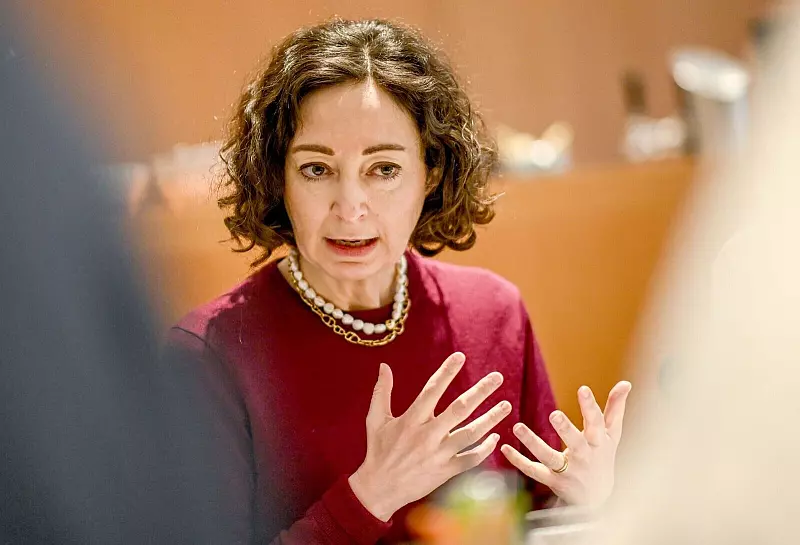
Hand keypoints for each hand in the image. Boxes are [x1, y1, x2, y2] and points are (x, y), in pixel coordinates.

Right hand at [349, 352, 511, 520]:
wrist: (379, 489)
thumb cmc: (378, 451)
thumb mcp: (375, 419)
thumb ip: (382, 391)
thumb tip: (384, 366)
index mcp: (411, 420)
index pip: (432, 389)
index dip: (446, 372)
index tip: (460, 356)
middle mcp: (427, 435)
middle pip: (459, 409)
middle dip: (480, 392)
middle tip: (497, 377)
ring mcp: (438, 454)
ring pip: (471, 433)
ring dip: (491, 419)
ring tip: (506, 405)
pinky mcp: (445, 472)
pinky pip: (470, 459)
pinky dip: (484, 449)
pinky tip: (495, 437)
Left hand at [501, 381, 631, 505]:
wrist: (598, 498)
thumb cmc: (602, 456)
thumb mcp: (611, 434)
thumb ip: (615, 408)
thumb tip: (626, 384)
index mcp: (599, 442)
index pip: (596, 423)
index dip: (590, 407)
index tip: (583, 389)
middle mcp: (584, 457)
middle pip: (576, 443)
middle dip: (566, 430)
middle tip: (554, 414)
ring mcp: (568, 471)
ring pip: (549, 458)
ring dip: (533, 443)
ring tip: (517, 426)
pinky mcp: (553, 481)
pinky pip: (534, 471)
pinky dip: (518, 461)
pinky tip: (505, 448)